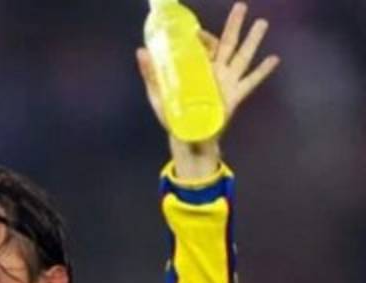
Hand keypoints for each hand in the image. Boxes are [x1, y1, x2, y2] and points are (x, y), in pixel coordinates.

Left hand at [136, 2, 280, 177]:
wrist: (187, 137)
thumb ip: (151, 73)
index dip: (203, 37)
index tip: (196, 32)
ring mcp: (227, 82)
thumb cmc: (172, 115)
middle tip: (241, 6)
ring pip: (242, 57)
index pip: (204, 46)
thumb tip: (141, 51)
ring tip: (262, 23)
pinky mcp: (235, 96)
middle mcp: (215, 71)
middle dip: (234, 25)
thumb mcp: (157, 93)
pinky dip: (262, 71)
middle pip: (227, 43)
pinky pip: (251, 81)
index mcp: (198, 68)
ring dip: (252, 40)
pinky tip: (274, 59)